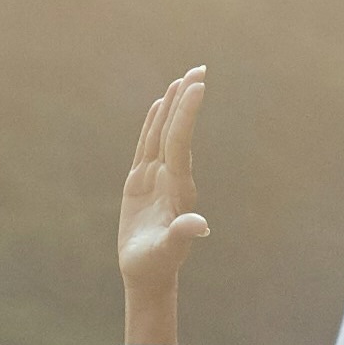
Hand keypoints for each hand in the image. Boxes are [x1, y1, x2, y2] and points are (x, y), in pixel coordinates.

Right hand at [119, 67, 212, 342]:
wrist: (148, 275)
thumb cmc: (156, 265)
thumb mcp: (167, 252)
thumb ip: (182, 236)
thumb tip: (200, 226)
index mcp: (178, 188)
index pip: (181, 142)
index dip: (187, 113)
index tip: (197, 86)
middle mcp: (171, 177)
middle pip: (177, 130)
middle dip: (187, 100)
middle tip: (199, 69)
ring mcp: (157, 178)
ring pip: (164, 133)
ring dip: (173, 106)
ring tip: (182, 79)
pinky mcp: (142, 182)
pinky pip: (149, 145)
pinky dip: (153, 123)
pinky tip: (158, 106)